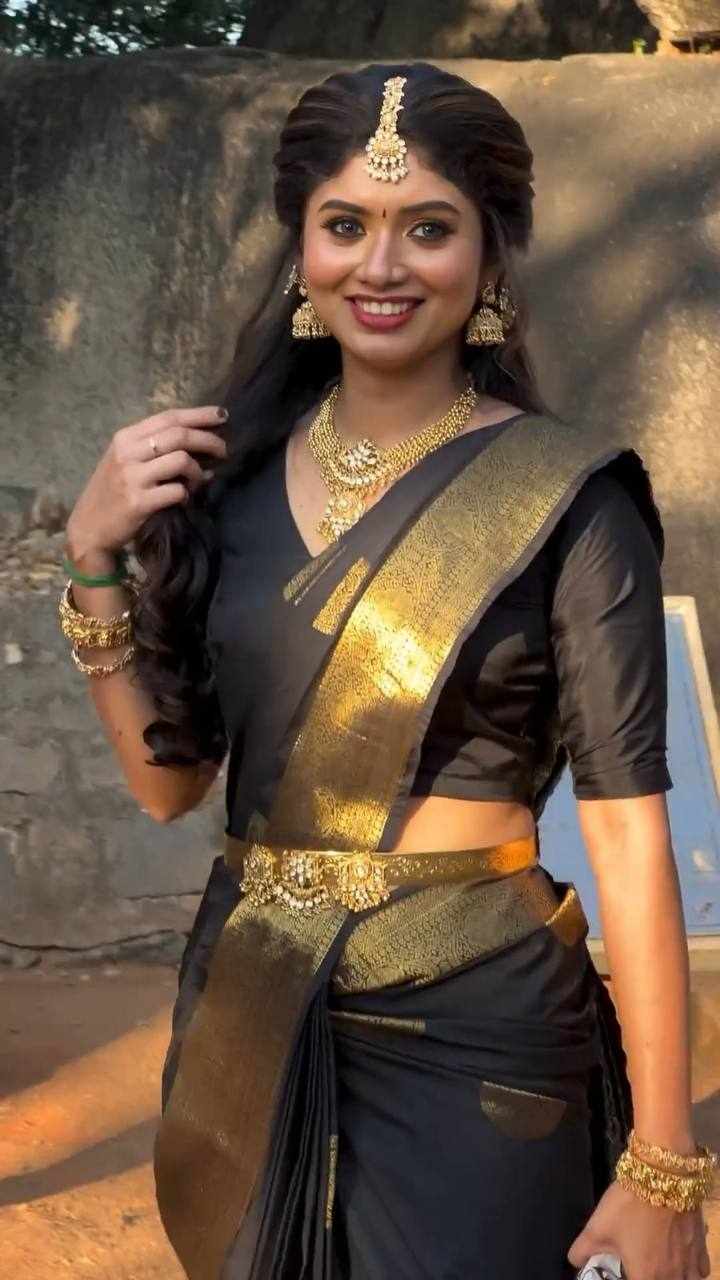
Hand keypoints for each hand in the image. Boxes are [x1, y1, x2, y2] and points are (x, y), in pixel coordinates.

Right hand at [66, 405, 229, 557]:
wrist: (89, 528)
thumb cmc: (111, 492)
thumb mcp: (124, 461)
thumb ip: (153, 448)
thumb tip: (197, 441)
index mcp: (125, 437)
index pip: (168, 417)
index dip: (199, 415)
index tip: (222, 415)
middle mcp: (127, 453)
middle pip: (178, 435)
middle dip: (209, 440)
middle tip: (224, 451)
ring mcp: (132, 477)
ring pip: (181, 460)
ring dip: (198, 471)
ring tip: (199, 480)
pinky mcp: (139, 502)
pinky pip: (177, 491)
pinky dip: (187, 494)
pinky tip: (185, 498)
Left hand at [568, 1180, 710, 1278]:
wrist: (664, 1173)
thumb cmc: (630, 1204)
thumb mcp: (598, 1226)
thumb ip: (583, 1249)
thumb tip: (574, 1260)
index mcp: (646, 1277)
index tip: (622, 1272)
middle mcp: (672, 1277)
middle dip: (649, 1278)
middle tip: (637, 1265)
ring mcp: (691, 1263)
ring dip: (671, 1278)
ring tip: (657, 1266)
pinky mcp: (701, 1247)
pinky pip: (699, 1271)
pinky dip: (691, 1271)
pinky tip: (680, 1259)